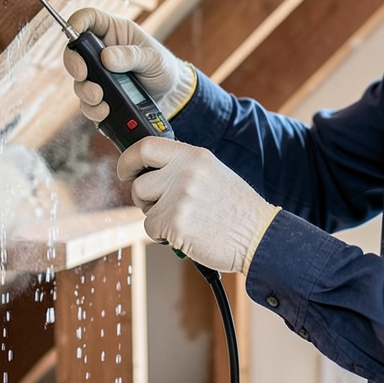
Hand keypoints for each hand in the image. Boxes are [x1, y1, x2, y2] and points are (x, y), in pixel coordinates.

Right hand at [62, 7, 196, 123]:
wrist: (171, 96)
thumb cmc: (163, 68)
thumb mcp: (154, 58)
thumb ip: (132, 56)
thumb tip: (106, 58)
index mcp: (113, 32)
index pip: (88, 19)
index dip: (76, 22)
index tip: (73, 31)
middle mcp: (100, 53)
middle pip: (74, 53)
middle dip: (74, 64)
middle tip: (83, 74)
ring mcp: (99, 77)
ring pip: (79, 82)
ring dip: (85, 91)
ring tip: (101, 97)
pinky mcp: (101, 98)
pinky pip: (88, 105)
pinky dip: (93, 109)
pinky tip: (106, 111)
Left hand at [118, 138, 279, 273]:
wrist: (259, 234)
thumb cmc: (236, 209)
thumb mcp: (212, 173)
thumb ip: (182, 168)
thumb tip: (147, 171)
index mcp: (194, 156)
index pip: (146, 146)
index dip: (128, 159)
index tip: (125, 171)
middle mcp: (185, 172)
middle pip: (139, 183)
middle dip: (143, 199)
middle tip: (160, 207)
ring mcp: (179, 197)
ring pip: (144, 209)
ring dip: (156, 218)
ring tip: (184, 220)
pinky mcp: (175, 222)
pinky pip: (151, 229)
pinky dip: (163, 236)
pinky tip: (186, 234)